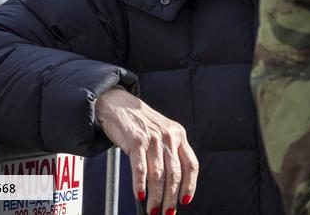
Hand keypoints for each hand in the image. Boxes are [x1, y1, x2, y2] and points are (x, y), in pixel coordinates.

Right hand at [95, 88, 198, 213]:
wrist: (119, 105)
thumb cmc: (140, 124)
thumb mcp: (161, 134)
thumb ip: (168, 154)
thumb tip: (168, 188)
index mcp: (179, 135)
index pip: (191, 165)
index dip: (190, 185)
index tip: (185, 201)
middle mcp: (169, 137)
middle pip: (175, 174)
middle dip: (171, 197)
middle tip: (167, 212)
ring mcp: (153, 138)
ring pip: (158, 174)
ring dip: (156, 196)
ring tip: (153, 210)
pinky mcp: (135, 141)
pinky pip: (140, 168)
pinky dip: (140, 184)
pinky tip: (140, 195)